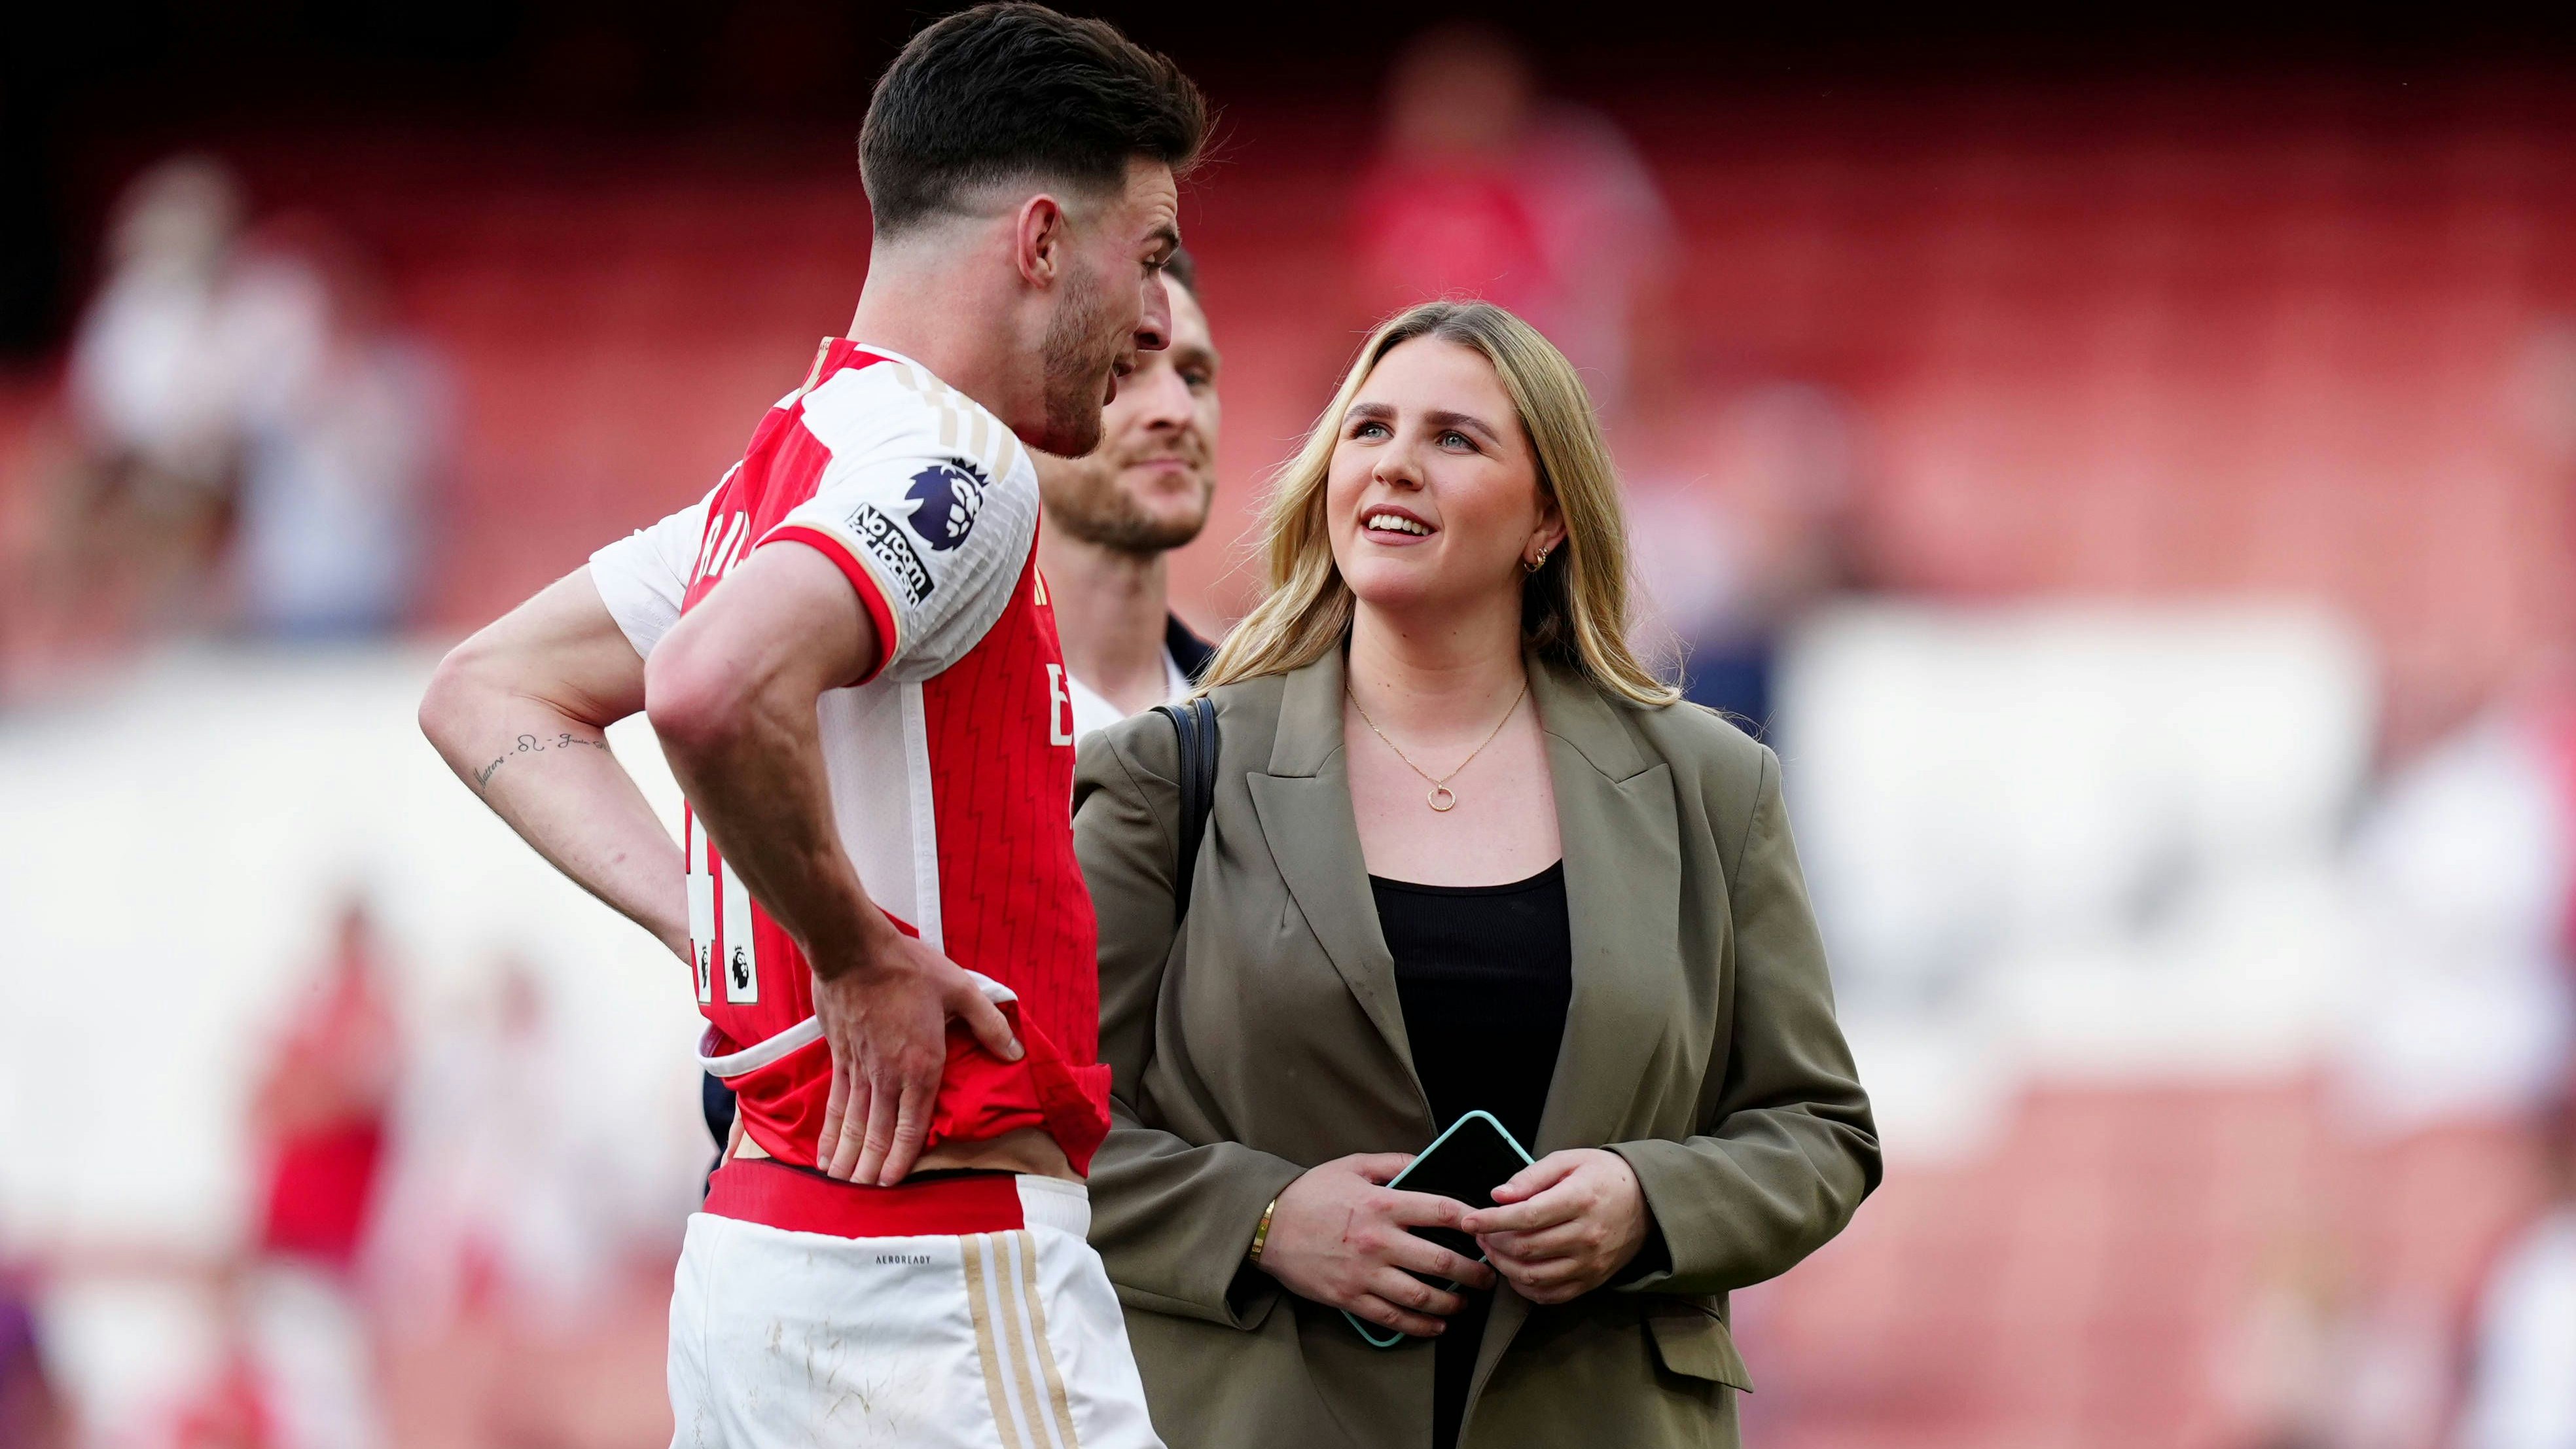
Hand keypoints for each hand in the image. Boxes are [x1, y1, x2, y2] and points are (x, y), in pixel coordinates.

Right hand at [811, 922, 1020, 1185]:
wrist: (854, 950)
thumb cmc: (909, 968)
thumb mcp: (961, 990)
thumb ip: (988, 1024)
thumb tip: (1015, 1053)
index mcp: (922, 1065)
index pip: (914, 1124)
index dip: (903, 1157)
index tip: (893, 1182)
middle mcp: (889, 1076)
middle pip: (880, 1132)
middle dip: (872, 1167)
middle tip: (865, 1194)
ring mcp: (861, 1069)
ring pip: (855, 1124)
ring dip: (849, 1156)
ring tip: (842, 1183)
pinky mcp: (841, 1058)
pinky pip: (836, 1103)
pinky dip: (830, 1131)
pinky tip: (824, 1152)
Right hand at [1255, 1153, 1498, 1338]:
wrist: (1266, 1224)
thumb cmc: (1310, 1193)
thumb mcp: (1353, 1165)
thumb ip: (1393, 1162)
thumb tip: (1426, 1161)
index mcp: (1383, 1204)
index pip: (1442, 1211)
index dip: (1473, 1221)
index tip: (1488, 1229)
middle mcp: (1379, 1241)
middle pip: (1441, 1262)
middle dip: (1474, 1273)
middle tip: (1489, 1276)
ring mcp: (1364, 1273)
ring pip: (1421, 1296)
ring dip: (1451, 1304)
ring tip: (1465, 1304)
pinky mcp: (1349, 1297)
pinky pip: (1393, 1317)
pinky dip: (1420, 1325)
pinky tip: (1436, 1326)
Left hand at [1461, 1149, 1648, 1304]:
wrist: (1648, 1204)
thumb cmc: (1604, 1176)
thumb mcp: (1569, 1161)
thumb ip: (1532, 1176)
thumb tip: (1499, 1196)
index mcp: (1581, 1199)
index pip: (1527, 1216)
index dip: (1492, 1220)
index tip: (1468, 1220)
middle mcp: (1587, 1235)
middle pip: (1527, 1248)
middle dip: (1493, 1241)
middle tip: (1479, 1231)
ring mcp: (1591, 1263)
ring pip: (1534, 1275)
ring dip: (1504, 1265)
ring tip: (1492, 1248)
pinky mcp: (1592, 1281)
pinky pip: (1551, 1295)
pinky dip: (1525, 1287)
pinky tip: (1514, 1270)